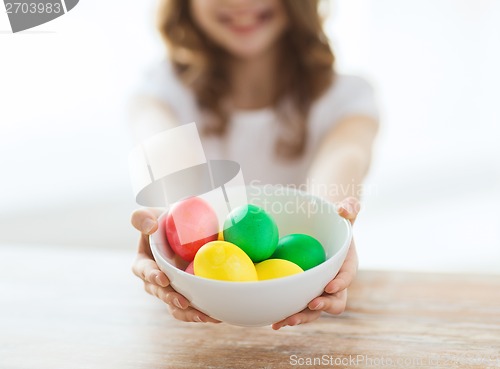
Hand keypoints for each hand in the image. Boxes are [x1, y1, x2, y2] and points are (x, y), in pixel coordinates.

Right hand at [131, 208, 219, 322]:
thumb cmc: (165, 223)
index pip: (145, 271)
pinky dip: (202, 313)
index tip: (164, 278)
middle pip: (161, 293)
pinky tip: (216, 315)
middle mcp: (155, 281)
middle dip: (171, 299)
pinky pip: (191, 309)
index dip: (153, 276)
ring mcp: (171, 290)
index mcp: (144, 263)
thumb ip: (142, 218)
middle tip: (184, 301)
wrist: (184, 232)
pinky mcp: (186, 295)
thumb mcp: (151, 215)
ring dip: (188, 313)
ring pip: (176, 307)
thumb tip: (151, 226)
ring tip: (203, 315)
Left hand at [271, 197, 359, 329]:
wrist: (320, 230)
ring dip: (301, 318)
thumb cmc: (333, 220)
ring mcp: (318, 291)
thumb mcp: (345, 209)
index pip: (347, 276)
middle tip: (310, 304)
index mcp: (346, 265)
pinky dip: (286, 316)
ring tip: (284, 321)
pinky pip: (297, 308)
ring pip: (314, 311)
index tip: (329, 286)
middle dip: (323, 306)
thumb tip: (343, 209)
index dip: (340, 283)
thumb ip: (349, 207)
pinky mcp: (303, 295)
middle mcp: (335, 283)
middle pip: (334, 302)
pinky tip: (272, 322)